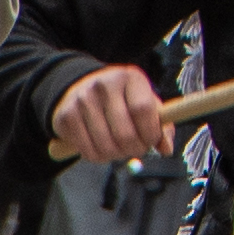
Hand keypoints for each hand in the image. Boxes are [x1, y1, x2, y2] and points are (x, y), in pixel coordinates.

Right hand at [52, 66, 172, 166]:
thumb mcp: (144, 100)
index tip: (151, 141)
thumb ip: (161, 124)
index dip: (150, 133)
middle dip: (134, 149)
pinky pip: (87, 151)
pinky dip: (98, 157)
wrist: (80, 87)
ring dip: (116, 156)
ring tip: (119, 149)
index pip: (142, 109)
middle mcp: (104, 85)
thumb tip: (167, 149)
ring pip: (105, 146)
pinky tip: (101, 149)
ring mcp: (82, 100)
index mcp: (130, 77)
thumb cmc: (121, 98)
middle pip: (125, 133)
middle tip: (135, 149)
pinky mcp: (66, 117)